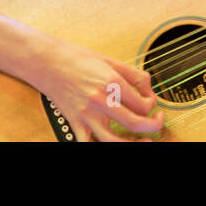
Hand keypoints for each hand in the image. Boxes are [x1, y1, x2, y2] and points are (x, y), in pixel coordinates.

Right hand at [27, 34, 163, 141]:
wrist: (48, 62)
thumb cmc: (78, 59)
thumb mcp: (110, 60)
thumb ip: (133, 75)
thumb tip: (149, 88)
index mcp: (112, 83)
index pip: (143, 103)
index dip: (153, 105)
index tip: (150, 102)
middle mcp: (101, 100)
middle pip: (135, 123)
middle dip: (153, 126)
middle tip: (157, 121)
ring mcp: (87, 115)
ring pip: (114, 142)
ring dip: (134, 144)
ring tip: (144, 141)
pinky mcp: (75, 123)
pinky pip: (87, 144)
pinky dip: (99, 146)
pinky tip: (111, 143)